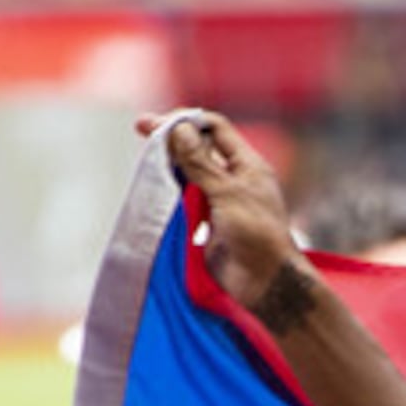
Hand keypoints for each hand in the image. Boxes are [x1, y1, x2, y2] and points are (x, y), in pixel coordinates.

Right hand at [135, 110, 301, 314]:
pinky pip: (186, 199)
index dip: (187, 121)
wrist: (265, 283)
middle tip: (141, 130)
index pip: (215, 129)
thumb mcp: (228, 193)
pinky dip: (170, 191)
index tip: (158, 122)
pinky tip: (153, 186)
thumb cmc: (256, 235)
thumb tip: (179, 129)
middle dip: (172, 139)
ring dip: (169, 165)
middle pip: (199, 149)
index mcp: (247, 166)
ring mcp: (221, 201)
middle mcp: (234, 179)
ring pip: (189, 173)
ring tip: (146, 158)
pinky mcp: (208, 222)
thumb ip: (200, 162)